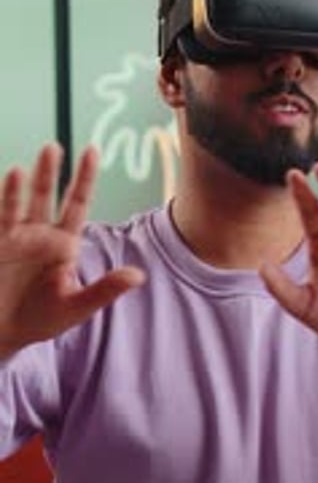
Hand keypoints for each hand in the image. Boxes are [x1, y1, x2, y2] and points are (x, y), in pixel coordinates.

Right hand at [0, 143, 144, 357]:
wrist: (1, 335)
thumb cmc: (39, 320)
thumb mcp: (75, 307)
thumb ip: (105, 290)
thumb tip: (139, 275)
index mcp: (63, 244)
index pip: (76, 204)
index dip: (84, 178)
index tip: (92, 150)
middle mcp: (39, 234)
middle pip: (46, 195)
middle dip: (50, 172)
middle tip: (55, 147)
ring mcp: (15, 237)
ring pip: (21, 202)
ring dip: (26, 183)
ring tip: (28, 165)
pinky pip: (3, 217)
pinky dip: (7, 198)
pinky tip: (13, 178)